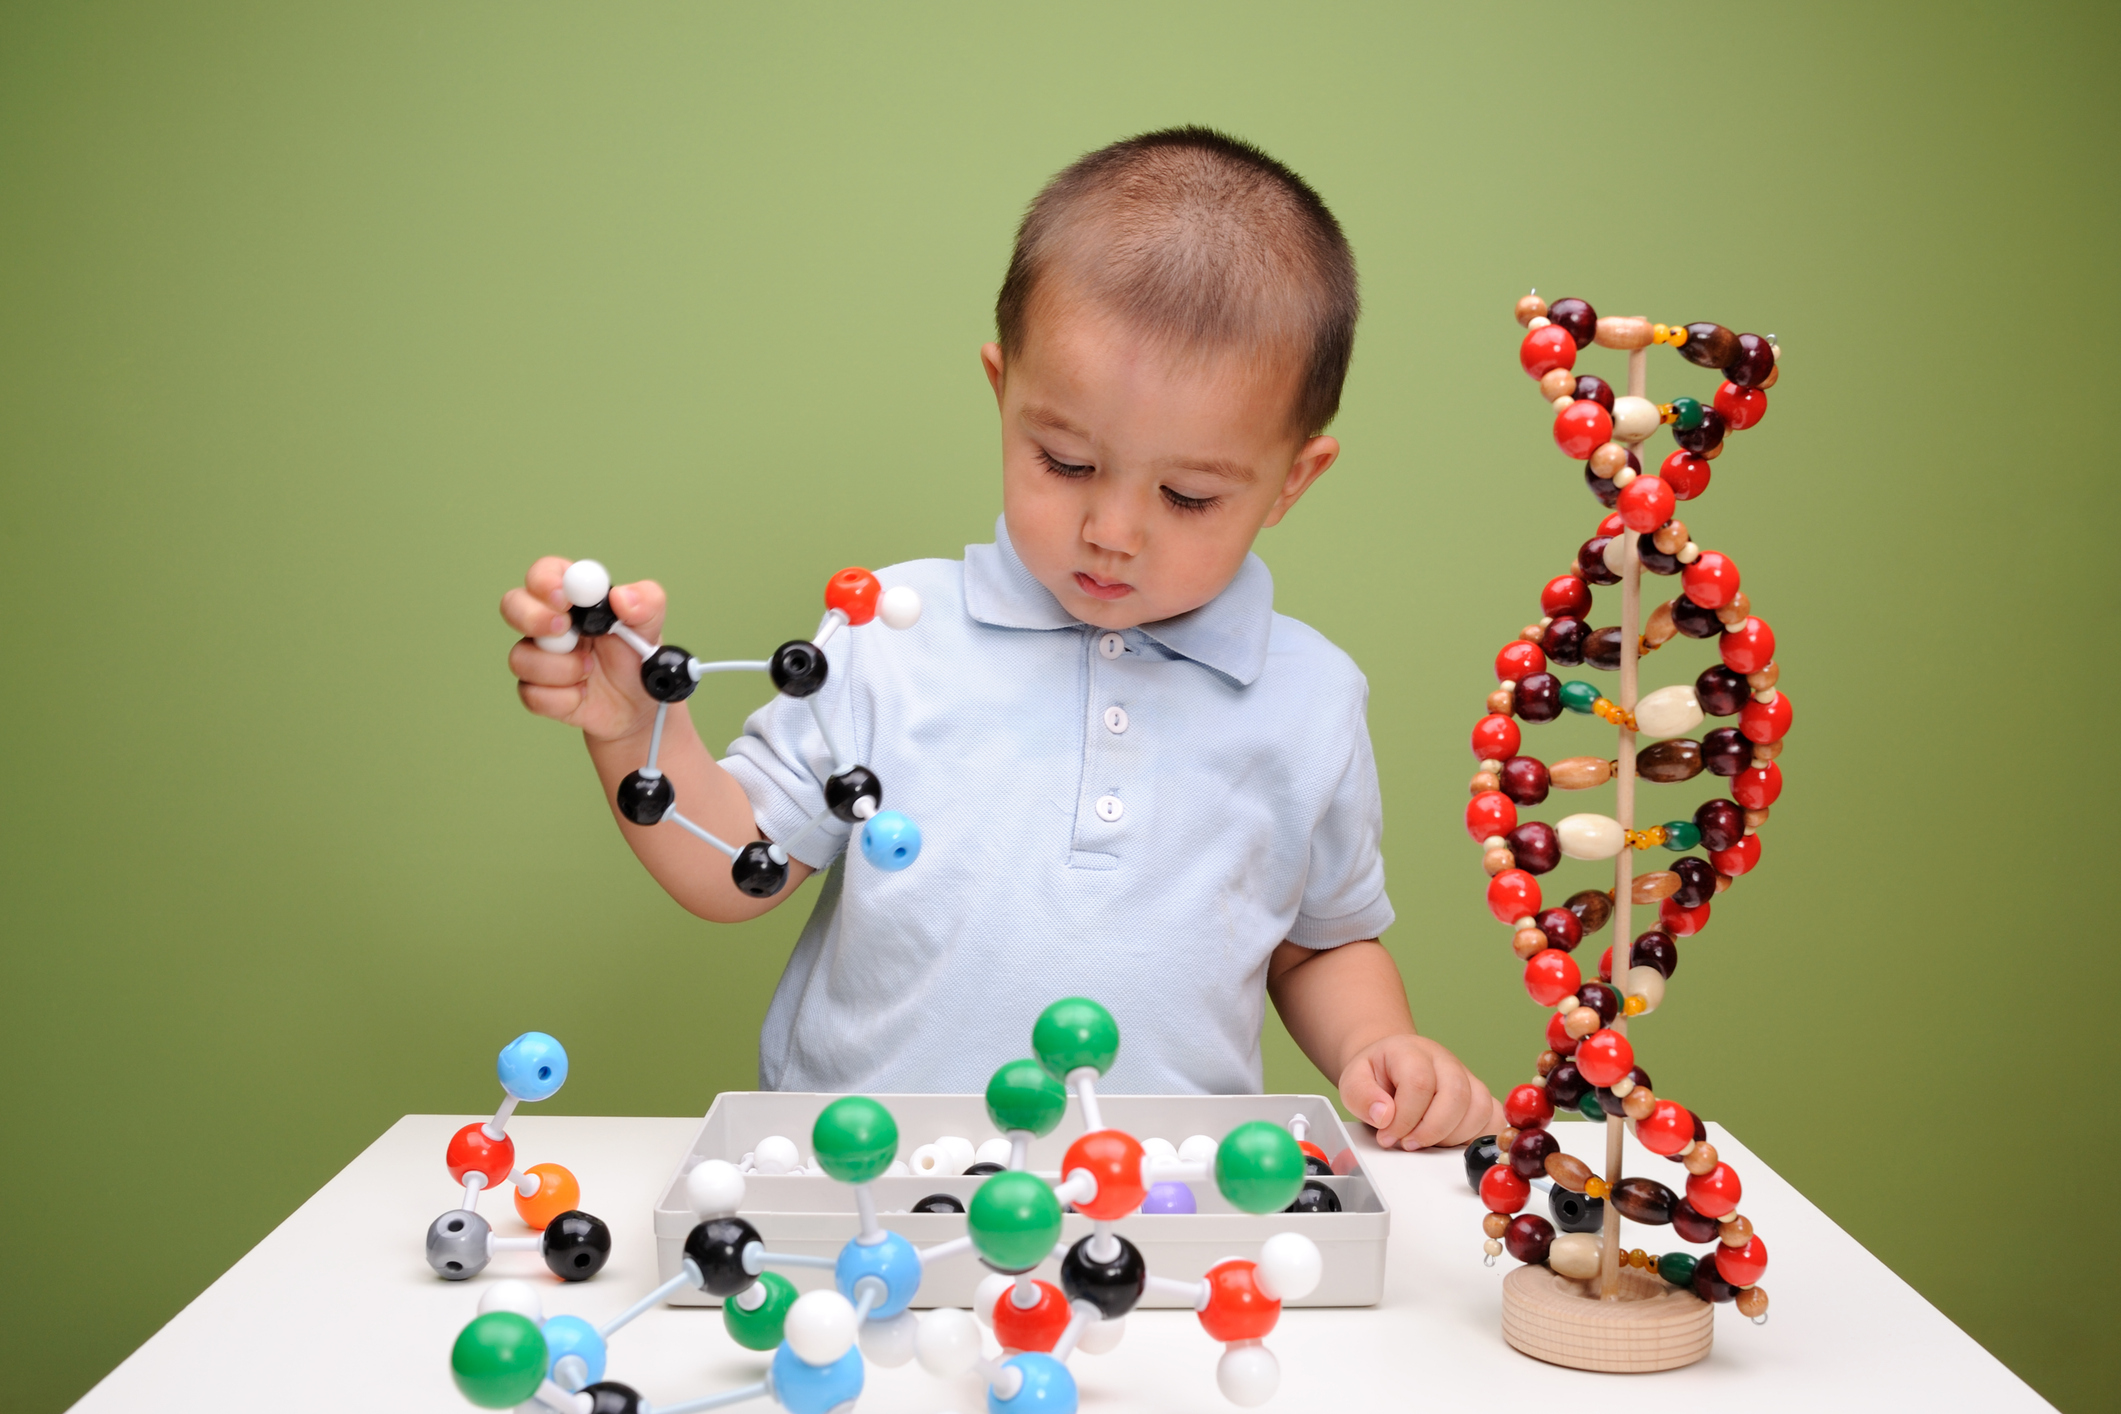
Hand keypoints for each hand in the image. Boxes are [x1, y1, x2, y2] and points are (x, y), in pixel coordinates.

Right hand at [500, 557, 667, 741]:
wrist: (640, 703)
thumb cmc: (638, 656)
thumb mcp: (651, 626)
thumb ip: (647, 603)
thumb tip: (623, 597)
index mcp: (574, 598)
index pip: (544, 573)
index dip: (544, 580)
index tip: (563, 597)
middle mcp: (549, 623)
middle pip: (512, 605)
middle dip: (532, 617)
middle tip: (563, 629)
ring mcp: (539, 657)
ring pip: (520, 657)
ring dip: (561, 668)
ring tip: (590, 670)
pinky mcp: (538, 691)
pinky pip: (532, 694)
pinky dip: (563, 698)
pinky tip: (582, 694)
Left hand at [1337, 1033, 1503, 1150]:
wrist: (1391, 1067)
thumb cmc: (1376, 1076)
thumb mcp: (1353, 1081)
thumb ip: (1362, 1096)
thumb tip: (1384, 1116)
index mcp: (1411, 1051)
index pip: (1419, 1083)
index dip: (1404, 1118)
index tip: (1388, 1136)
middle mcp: (1444, 1061)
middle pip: (1456, 1095)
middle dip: (1430, 1130)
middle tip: (1408, 1143)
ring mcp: (1466, 1077)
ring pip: (1479, 1109)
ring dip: (1451, 1137)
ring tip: (1425, 1141)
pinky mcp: (1479, 1096)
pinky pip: (1493, 1118)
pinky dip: (1476, 1137)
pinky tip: (1450, 1143)